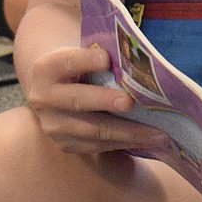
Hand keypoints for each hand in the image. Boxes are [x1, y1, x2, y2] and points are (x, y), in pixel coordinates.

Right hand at [25, 43, 168, 156]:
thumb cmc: (80, 67)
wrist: (55, 91)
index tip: (106, 58)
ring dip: (127, 132)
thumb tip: (138, 61)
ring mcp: (53, 126)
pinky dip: (124, 143)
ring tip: (157, 133)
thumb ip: (101, 55)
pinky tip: (148, 141)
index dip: (84, 60)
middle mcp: (44, 99)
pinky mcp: (66, 145)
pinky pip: (98, 146)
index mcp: (46, 69)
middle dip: (104, 101)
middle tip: (129, 102)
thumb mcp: (81, 55)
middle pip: (77, 101)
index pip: (65, 62)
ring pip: (92, 130)